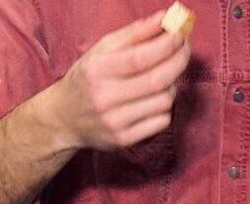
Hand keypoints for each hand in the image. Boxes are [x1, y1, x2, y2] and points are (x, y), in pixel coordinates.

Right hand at [48, 10, 190, 150]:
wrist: (65, 118)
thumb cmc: (89, 78)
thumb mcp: (103, 50)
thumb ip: (135, 33)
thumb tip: (166, 19)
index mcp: (97, 70)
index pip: (140, 58)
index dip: (167, 46)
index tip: (180, 35)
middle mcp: (105, 97)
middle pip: (157, 80)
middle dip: (178, 61)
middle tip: (184, 49)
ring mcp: (115, 121)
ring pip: (164, 101)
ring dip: (172, 85)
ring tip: (164, 77)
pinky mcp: (125, 139)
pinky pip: (162, 121)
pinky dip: (166, 107)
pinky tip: (155, 99)